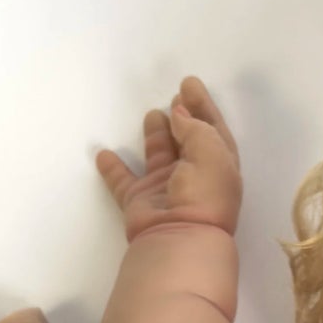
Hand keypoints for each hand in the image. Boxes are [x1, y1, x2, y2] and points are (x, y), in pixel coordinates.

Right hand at [95, 75, 242, 244]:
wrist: (180, 238)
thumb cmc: (204, 194)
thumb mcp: (211, 151)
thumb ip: (196, 127)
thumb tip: (179, 114)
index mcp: (218, 167)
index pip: (212, 130)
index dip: (203, 106)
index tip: (189, 84)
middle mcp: (194, 177)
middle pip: (187, 141)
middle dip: (182, 117)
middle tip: (174, 96)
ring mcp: (166, 190)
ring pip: (159, 156)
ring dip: (156, 134)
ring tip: (152, 114)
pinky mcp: (140, 202)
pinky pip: (123, 182)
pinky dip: (113, 169)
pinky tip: (103, 153)